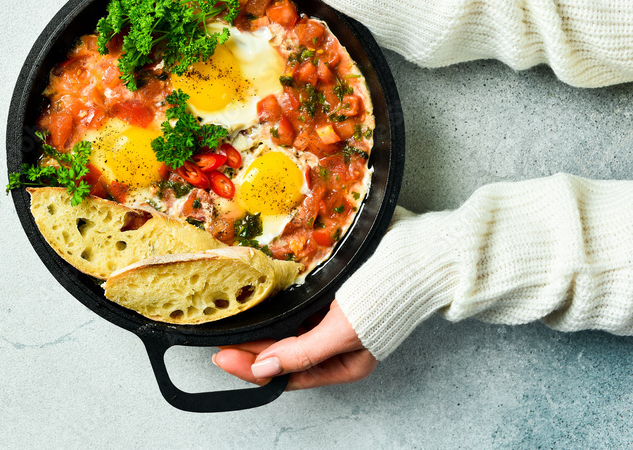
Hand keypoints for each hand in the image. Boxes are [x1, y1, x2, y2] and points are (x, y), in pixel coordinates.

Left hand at [212, 300, 376, 389]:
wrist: (411, 257)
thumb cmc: (386, 297)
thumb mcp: (342, 333)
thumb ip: (303, 354)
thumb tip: (264, 369)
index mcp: (343, 365)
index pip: (288, 376)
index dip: (253, 369)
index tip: (224, 357)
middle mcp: (335, 346)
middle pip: (283, 355)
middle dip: (251, 350)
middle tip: (221, 340)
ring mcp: (330, 321)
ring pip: (286, 333)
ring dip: (261, 330)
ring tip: (234, 326)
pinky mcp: (327, 298)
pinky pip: (295, 310)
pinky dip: (276, 309)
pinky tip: (259, 304)